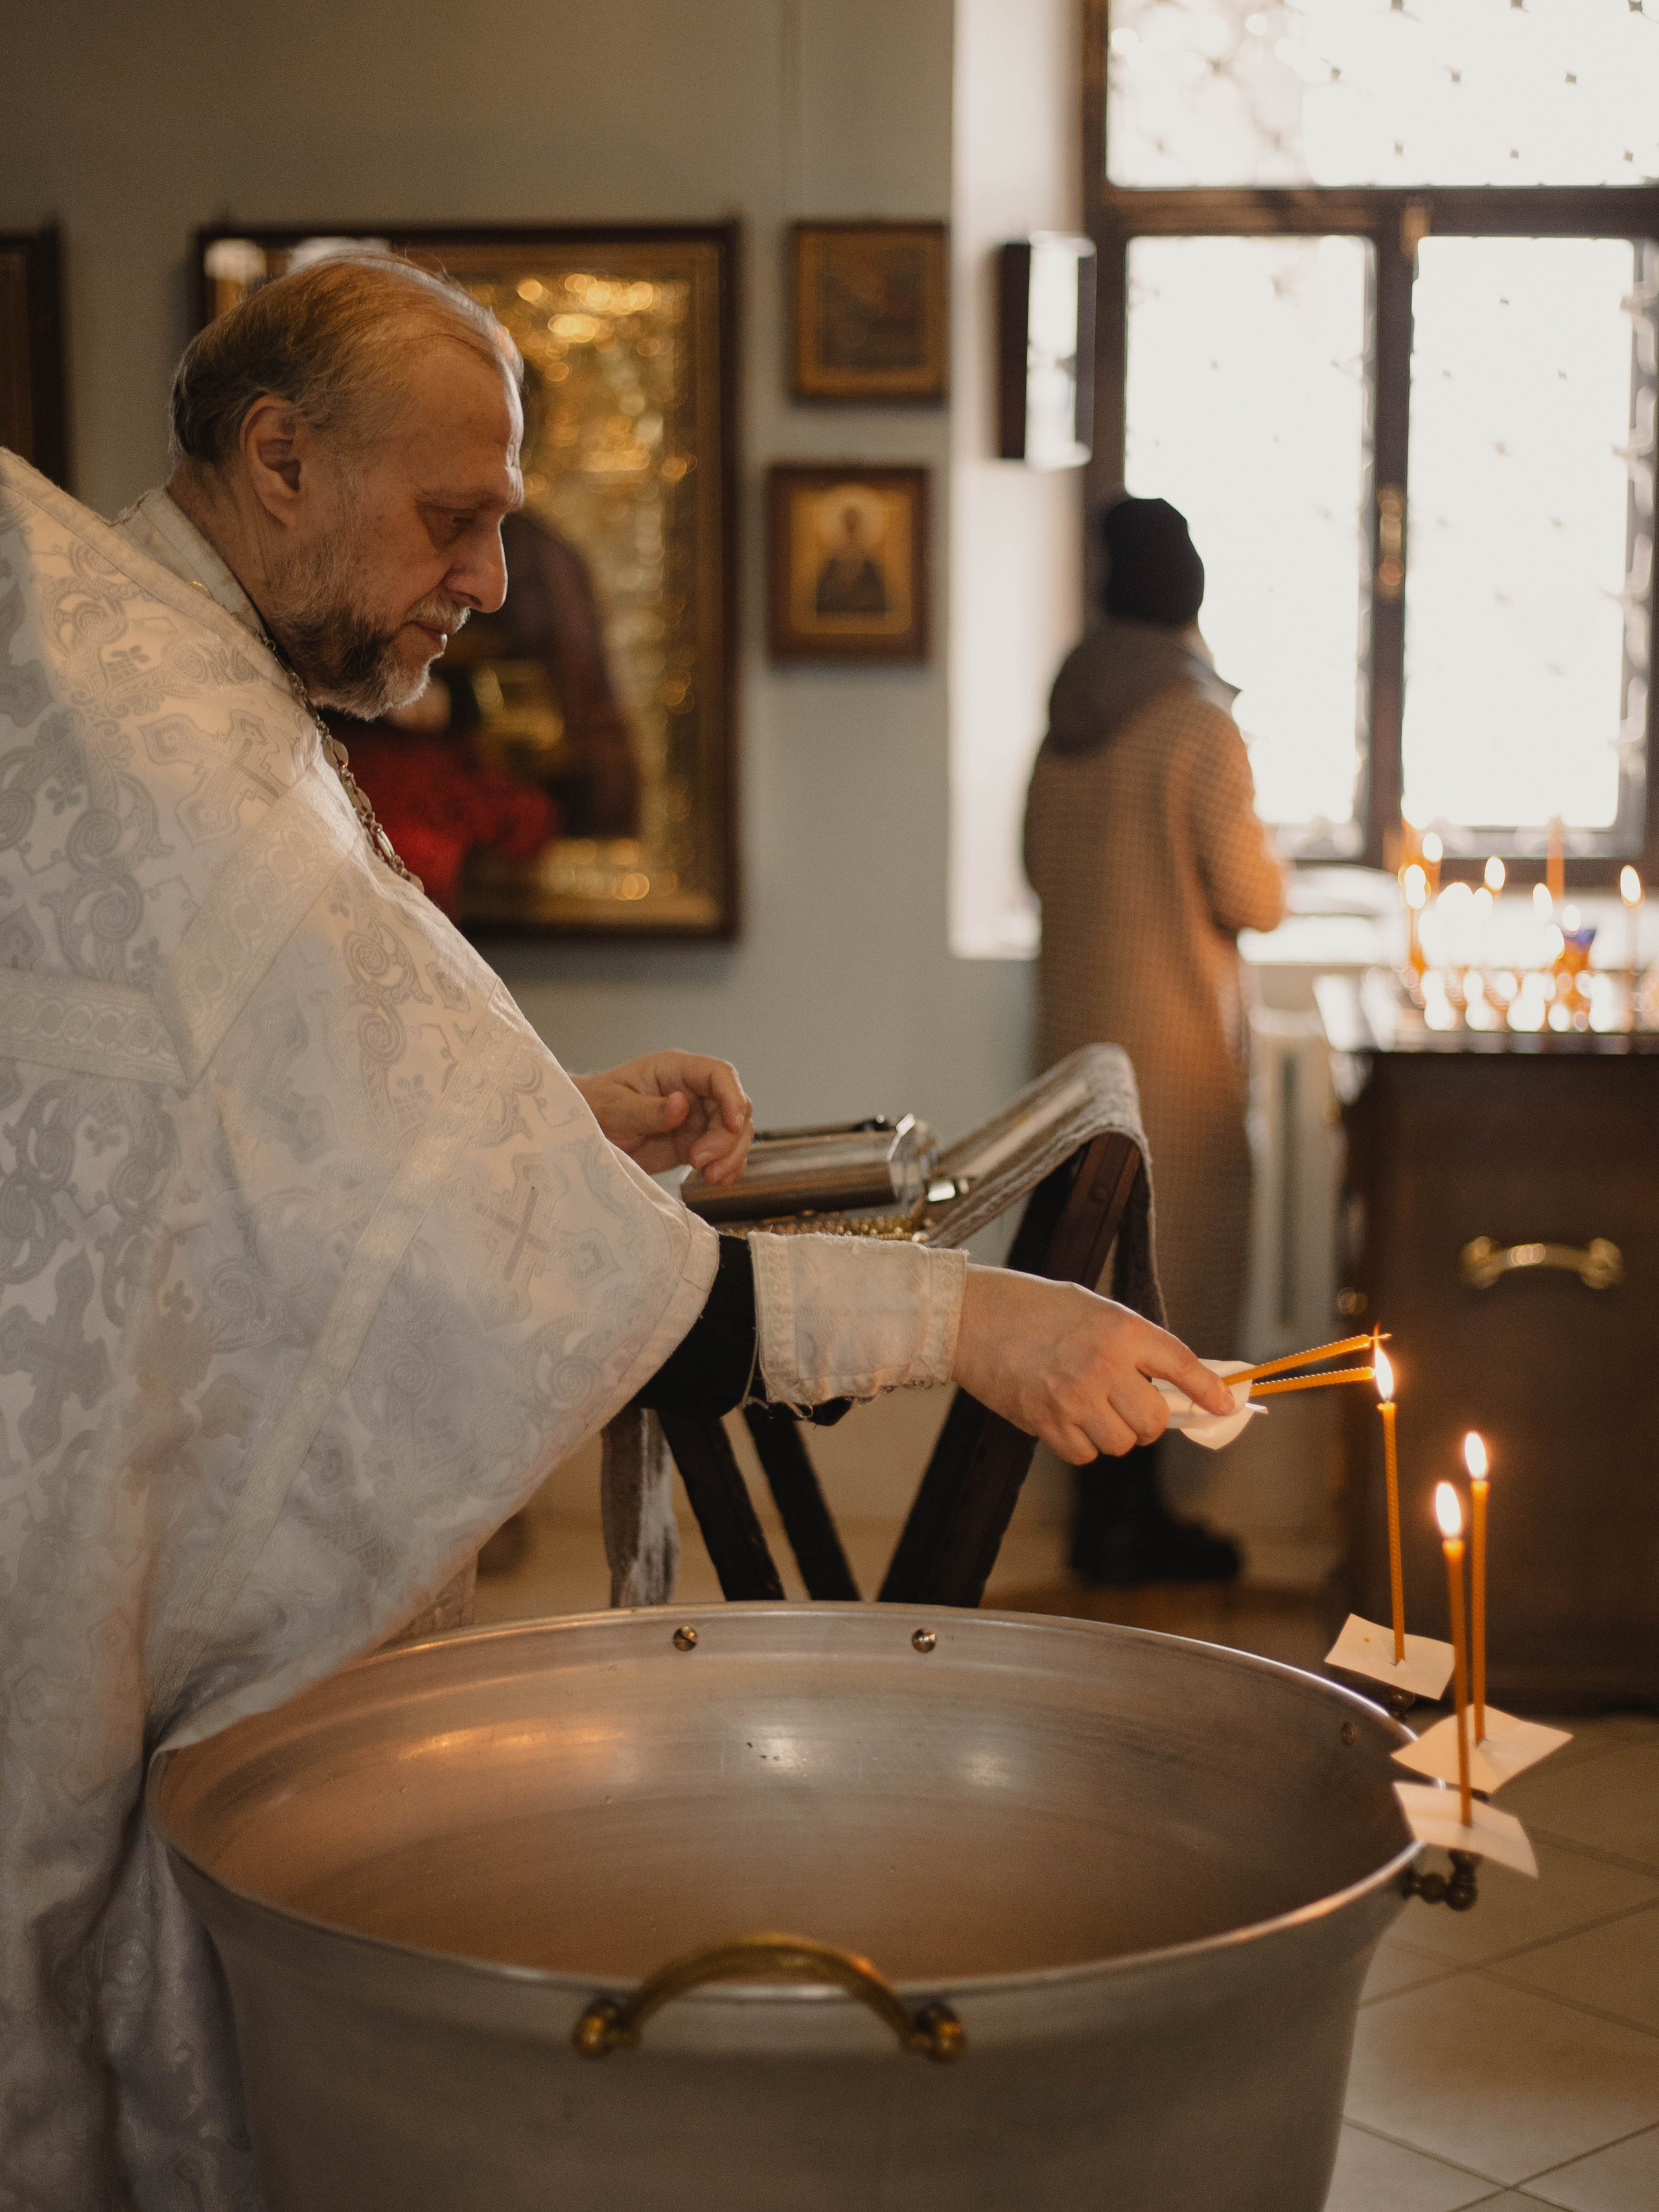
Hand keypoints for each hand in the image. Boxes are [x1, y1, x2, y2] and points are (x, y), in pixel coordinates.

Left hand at [573, 1052, 754, 1182]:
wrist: (581, 1134)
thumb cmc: (592, 1109)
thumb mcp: (613, 1108)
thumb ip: (647, 1109)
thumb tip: (681, 1105)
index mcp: (673, 1070)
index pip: (718, 1074)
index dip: (732, 1097)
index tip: (733, 1124)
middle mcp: (691, 1091)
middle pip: (733, 1107)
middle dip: (727, 1137)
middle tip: (702, 1162)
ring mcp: (696, 1118)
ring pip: (734, 1132)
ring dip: (730, 1155)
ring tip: (710, 1176)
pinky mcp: (694, 1142)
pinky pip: (724, 1152)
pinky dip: (728, 1166)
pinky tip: (717, 1178)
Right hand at [951, 1267, 1235, 1462]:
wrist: (969, 1317)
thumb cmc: (1031, 1306)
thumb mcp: (1093, 1309)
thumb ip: (1132, 1343)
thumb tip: (1171, 1383)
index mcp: (1120, 1329)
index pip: (1181, 1365)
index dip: (1209, 1390)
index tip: (1226, 1405)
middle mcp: (1102, 1366)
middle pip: (1154, 1421)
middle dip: (1151, 1422)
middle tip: (1137, 1409)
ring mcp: (1073, 1398)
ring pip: (1120, 1444)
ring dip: (1115, 1434)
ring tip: (1093, 1409)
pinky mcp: (1045, 1423)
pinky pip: (1084, 1455)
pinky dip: (1083, 1445)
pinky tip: (1067, 1419)